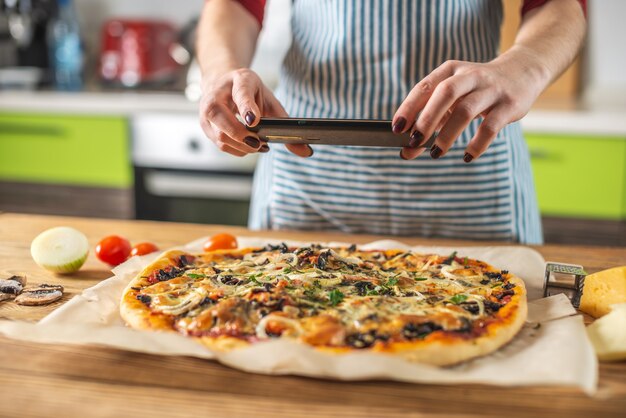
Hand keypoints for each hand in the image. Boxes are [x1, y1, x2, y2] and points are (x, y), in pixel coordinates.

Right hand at [199, 68, 311, 156]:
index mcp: (238, 80)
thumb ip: (286, 123)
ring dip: (243, 147)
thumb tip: (307, 151)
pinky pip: (221, 145)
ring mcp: (206, 112)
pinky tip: (250, 146)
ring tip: (259, 145)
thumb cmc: (248, 91)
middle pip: (223, 121)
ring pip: (221, 138)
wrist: (221, 83)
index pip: (241, 93)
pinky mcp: (205, 127)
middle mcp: (216, 95)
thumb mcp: (269, 98)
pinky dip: (238, 149)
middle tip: (261, 143)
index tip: (254, 121)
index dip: (247, 108)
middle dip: (243, 137)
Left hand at [393, 50, 547, 160]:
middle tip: (414, 141)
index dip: (408, 107)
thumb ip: (431, 122)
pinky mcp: (509, 105)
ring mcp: (491, 89)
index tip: (396, 128)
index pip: (424, 87)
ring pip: (465, 111)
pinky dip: (477, 144)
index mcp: (450, 71)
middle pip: (444, 93)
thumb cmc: (476, 91)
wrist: (522, 73)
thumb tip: (407, 151)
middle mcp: (470, 76)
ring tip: (436, 153)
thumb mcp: (453, 99)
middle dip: (426, 119)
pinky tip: (467, 156)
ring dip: (448, 134)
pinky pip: (490, 127)